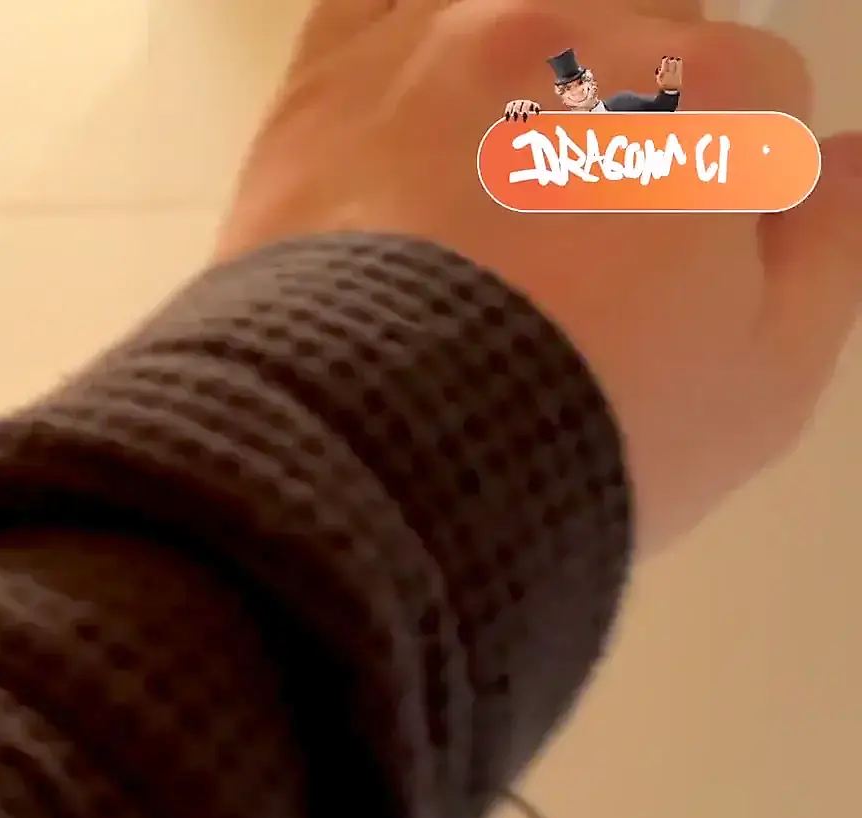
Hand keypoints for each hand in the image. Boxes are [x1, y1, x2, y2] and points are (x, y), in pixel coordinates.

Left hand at [220, 0, 861, 552]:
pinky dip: (404, 33)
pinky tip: (411, 100)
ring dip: (526, 65)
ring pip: (517, 4)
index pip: (759, 86)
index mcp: (705, 94)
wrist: (376, 453)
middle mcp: (572, 34)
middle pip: (639, 27)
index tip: (683, 244)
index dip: (729, 171)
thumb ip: (828, 247)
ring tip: (497, 164)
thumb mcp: (764, 375)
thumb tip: (849, 164)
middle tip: (586, 222)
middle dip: (631, 110)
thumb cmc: (575, 425)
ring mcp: (441, 40)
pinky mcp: (327, 72)